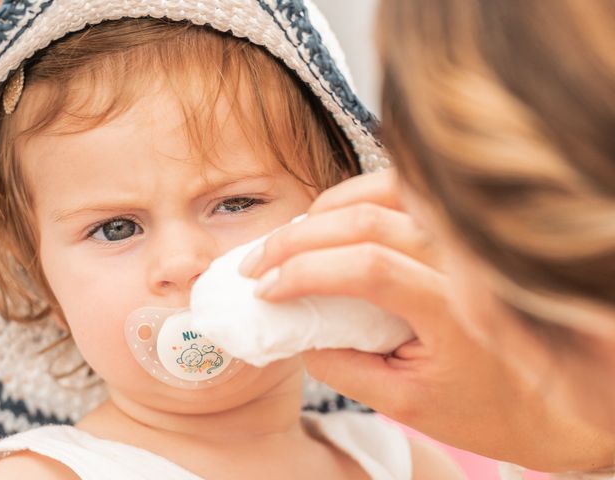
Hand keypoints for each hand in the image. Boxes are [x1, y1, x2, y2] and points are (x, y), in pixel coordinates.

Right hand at [241, 169, 614, 471]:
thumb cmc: (486, 408)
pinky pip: (403, 194)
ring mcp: (461, 240)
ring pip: (383, 193)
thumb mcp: (407, 403)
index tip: (266, 291)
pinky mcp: (457, 234)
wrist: (550, 400)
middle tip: (257, 263)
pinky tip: (329, 217)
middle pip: (366, 222)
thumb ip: (345, 366)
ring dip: (324, 210)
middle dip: (297, 239)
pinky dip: (357, 198)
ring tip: (284, 238)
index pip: (368, 268)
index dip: (307, 273)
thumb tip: (295, 329)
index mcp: (455, 310)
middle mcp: (461, 261)